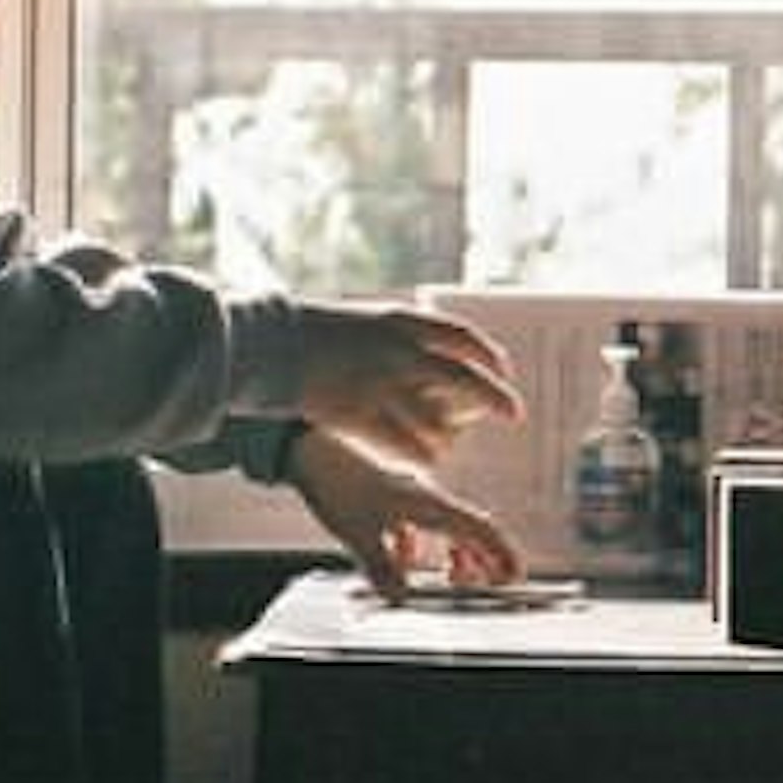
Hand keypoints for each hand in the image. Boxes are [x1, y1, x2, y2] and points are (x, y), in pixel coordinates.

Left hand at [288, 428, 523, 593]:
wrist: (308, 448)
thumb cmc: (335, 483)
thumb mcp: (358, 534)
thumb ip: (382, 569)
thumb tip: (402, 596)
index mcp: (429, 504)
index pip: (480, 530)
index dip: (501, 555)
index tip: (513, 577)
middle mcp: (426, 498)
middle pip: (469, 530)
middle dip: (482, 559)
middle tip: (486, 584)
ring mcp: (409, 496)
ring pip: (445, 527)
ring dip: (453, 553)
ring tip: (448, 576)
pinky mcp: (390, 496)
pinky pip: (418, 524)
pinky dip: (420, 545)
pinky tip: (402, 558)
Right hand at [289, 300, 522, 463]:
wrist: (267, 342)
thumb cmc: (310, 333)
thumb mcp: (364, 320)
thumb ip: (400, 336)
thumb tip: (435, 351)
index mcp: (402, 322)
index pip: (463, 339)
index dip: (490, 357)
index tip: (505, 372)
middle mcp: (399, 351)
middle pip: (466, 380)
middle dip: (497, 399)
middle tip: (515, 414)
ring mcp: (382, 384)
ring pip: (438, 421)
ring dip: (448, 437)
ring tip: (446, 447)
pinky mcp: (361, 414)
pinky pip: (407, 443)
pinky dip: (422, 454)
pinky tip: (428, 461)